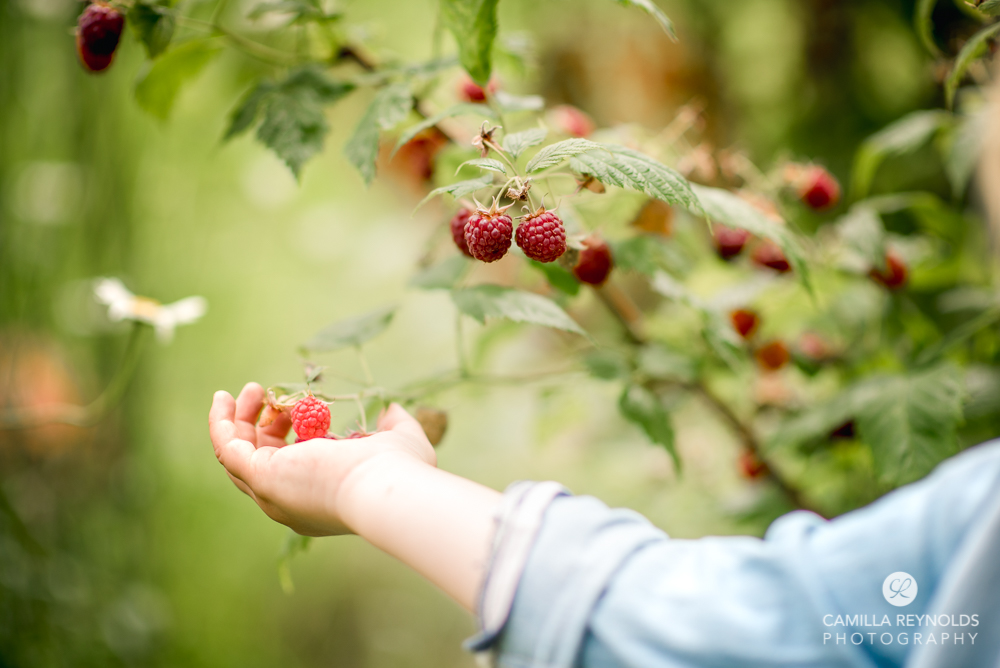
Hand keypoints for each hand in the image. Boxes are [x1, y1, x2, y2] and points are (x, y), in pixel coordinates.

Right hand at [208, 383, 436, 536]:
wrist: (384, 487)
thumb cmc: (397, 471)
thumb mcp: (401, 441)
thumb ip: (395, 426)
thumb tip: (391, 410)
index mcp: (318, 497)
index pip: (289, 466)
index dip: (284, 433)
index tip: (294, 405)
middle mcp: (290, 500)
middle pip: (258, 460)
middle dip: (256, 423)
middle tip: (261, 392)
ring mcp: (273, 492)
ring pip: (239, 454)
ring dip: (238, 419)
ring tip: (250, 389)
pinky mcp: (262, 477)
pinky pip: (228, 449)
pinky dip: (221, 424)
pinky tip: (224, 398)